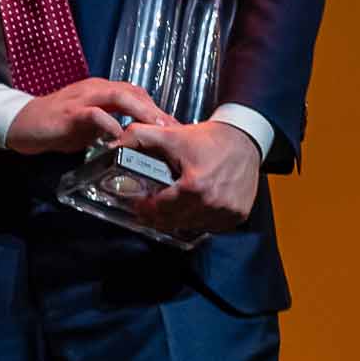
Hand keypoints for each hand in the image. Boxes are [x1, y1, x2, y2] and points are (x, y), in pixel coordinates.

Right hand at [8, 77, 174, 154]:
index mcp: (101, 90)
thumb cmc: (57, 125)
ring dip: (141, 111)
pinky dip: (110, 124)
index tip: (175, 127)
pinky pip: (95, 114)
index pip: (136, 95)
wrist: (22, 123)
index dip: (157, 109)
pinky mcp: (70, 112)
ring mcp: (82, 98)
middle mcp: (95, 89)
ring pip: (119, 96)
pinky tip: (120, 136)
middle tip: (176, 129)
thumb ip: (111, 126)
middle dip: (156, 110)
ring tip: (158, 128)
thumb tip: (136, 139)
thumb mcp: (89, 125)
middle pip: (133, 92)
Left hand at [122, 118, 262, 234]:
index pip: (161, 208)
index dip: (145, 207)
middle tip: (146, 209)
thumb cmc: (209, 139)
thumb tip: (116, 142)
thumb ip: (139, 137)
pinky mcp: (237, 215)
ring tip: (166, 208)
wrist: (243, 139)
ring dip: (177, 219)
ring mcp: (227, 212)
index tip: (138, 204)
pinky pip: (211, 226)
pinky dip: (198, 220)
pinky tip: (188, 209)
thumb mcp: (170, 135)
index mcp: (195, 187)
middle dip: (157, 216)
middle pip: (175, 220)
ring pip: (192, 225)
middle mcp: (213, 203)